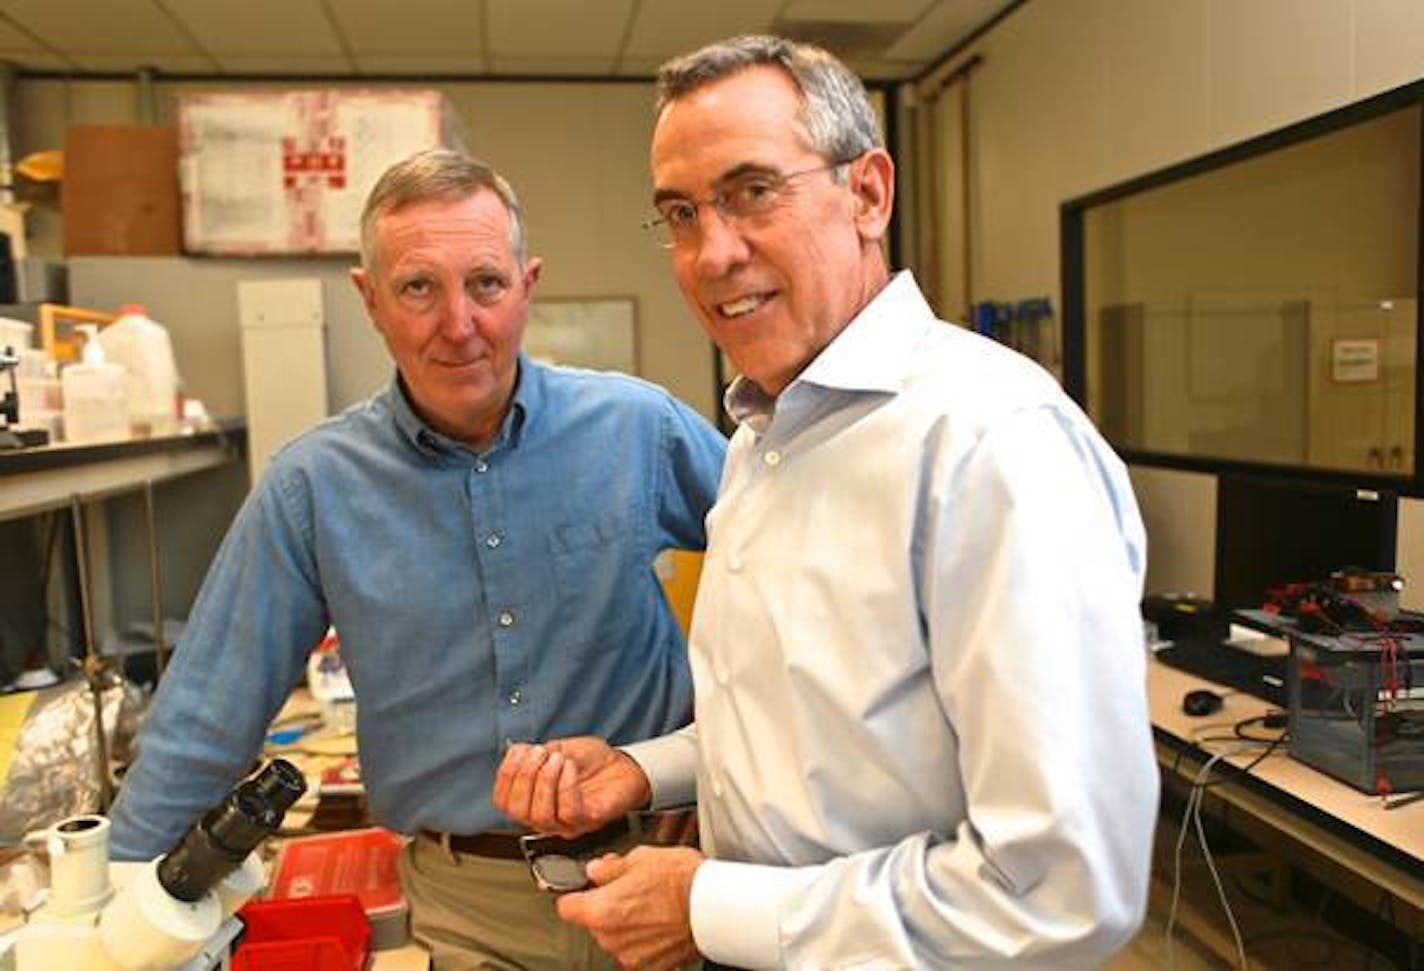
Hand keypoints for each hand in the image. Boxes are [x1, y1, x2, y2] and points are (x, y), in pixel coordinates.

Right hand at [492, 736, 650, 836]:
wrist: (625, 764)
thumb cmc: (592, 760)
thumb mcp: (558, 749)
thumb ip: (536, 754)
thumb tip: (516, 753)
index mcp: (532, 800)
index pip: (503, 802)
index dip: (505, 776)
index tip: (518, 751)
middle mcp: (545, 817)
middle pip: (518, 812)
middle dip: (524, 778)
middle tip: (539, 754)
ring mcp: (566, 823)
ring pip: (541, 815)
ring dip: (545, 781)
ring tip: (558, 758)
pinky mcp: (588, 821)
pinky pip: (569, 813)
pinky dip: (566, 786)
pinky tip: (570, 767)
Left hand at [557, 846, 703, 970]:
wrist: (716, 907)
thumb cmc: (683, 880)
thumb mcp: (640, 857)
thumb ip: (610, 867)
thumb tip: (597, 870)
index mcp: (601, 910)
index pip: (566, 907)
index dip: (575, 894)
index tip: (583, 889)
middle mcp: (611, 939)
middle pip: (593, 923)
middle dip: (607, 906)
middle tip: (631, 889)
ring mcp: (631, 956)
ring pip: (616, 937)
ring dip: (626, 924)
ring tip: (652, 904)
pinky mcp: (651, 966)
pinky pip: (637, 951)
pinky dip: (645, 939)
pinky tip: (661, 921)